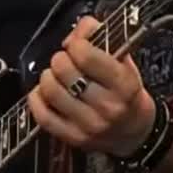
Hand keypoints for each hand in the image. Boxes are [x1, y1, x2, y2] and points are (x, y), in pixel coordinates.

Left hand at [28, 15, 154, 158]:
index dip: (77, 44)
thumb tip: (74, 35)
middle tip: (65, 60)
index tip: (78, 44)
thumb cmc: (128, 92)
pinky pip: (43, 116)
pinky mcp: (73, 138)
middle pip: (66, 72)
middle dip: (60, 59)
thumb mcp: (125, 62)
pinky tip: (43, 93)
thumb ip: (101, 40)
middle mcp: (108, 106)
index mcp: (124, 84)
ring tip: (55, 75)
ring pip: (52, 92)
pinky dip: (37, 99)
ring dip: (47, 77)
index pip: (88, 57)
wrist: (135, 132)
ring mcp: (89, 125)